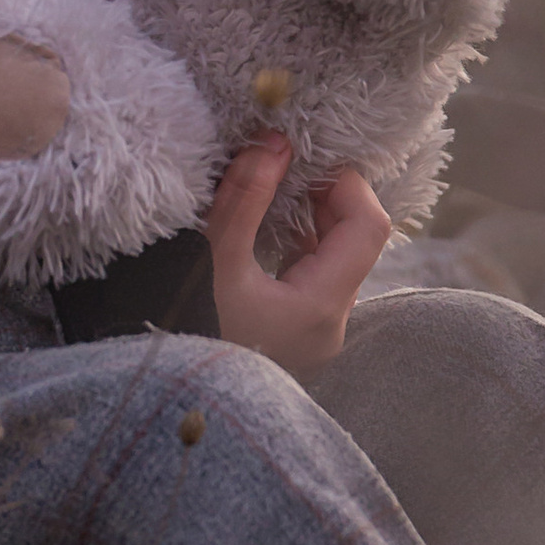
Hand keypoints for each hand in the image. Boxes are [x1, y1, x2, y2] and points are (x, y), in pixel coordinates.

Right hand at [205, 142, 389, 376]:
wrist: (175, 401)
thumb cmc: (188, 336)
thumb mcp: (212, 263)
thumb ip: (245, 200)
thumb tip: (275, 144)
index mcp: (321, 305)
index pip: (369, 226)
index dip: (345, 184)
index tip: (304, 162)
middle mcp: (332, 323)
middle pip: (355, 240)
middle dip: (324, 197)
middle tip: (281, 171)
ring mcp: (319, 331)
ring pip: (334, 258)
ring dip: (309, 221)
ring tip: (268, 197)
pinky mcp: (301, 333)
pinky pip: (314, 277)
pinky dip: (296, 247)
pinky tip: (262, 234)